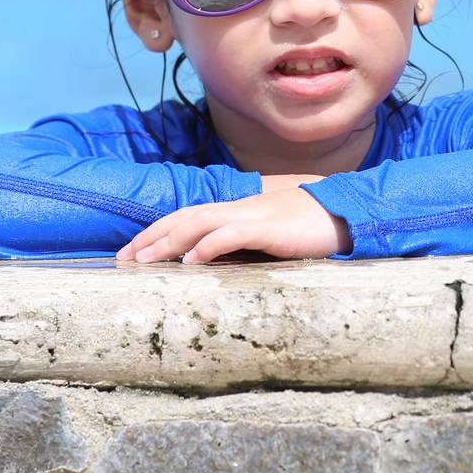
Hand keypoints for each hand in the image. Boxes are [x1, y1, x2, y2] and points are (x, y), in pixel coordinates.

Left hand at [115, 185, 351, 263]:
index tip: (133, 251)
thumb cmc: (313, 230)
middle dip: (151, 236)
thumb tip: (214, 264)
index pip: (190, 215)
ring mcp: (255, 215)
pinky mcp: (271, 228)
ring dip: (169, 240)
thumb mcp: (272, 238)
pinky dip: (208, 245)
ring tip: (144, 259)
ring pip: (201, 222)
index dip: (159, 231)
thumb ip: (246, 246)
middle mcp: (242, 208)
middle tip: (122, 258)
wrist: (349, 214)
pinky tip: (191, 260)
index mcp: (241, 210)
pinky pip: (233, 233)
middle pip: (186, 215)